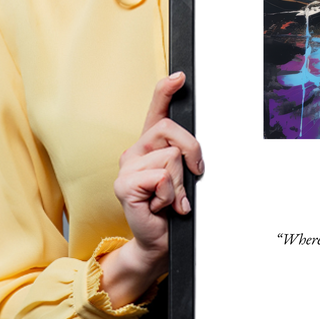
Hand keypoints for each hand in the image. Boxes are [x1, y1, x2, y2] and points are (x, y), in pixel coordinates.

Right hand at [99, 72, 203, 306]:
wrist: (159, 241)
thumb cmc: (172, 209)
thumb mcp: (184, 177)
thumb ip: (185, 157)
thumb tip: (195, 150)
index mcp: (150, 145)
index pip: (156, 110)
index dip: (166, 90)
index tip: (180, 77)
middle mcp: (135, 151)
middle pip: (171, 130)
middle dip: (192, 152)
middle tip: (192, 175)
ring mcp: (127, 167)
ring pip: (170, 157)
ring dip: (180, 183)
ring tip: (172, 198)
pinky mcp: (124, 185)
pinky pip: (161, 177)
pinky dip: (170, 195)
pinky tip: (161, 206)